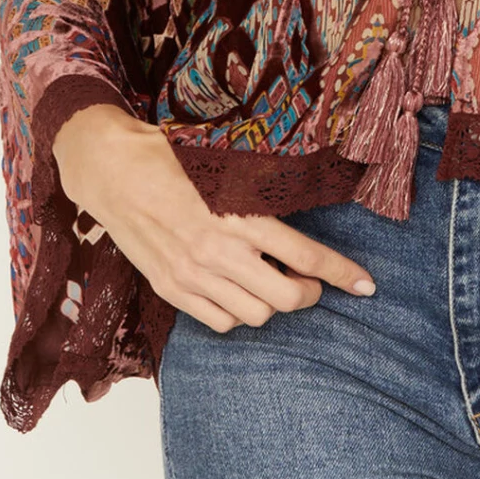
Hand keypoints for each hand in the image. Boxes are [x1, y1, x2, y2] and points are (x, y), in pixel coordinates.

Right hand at [51, 104, 377, 332]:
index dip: (343, 274)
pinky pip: (219, 321)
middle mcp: (218, 250)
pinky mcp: (171, 288)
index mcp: (240, 214)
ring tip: (273, 282)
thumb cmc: (174, 156)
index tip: (366, 285)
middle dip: (309, 293)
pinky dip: (238, 313)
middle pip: (286, 298)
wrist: (113, 171)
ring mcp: (192, 274)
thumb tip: (311, 208)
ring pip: (255, 315)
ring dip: (274, 304)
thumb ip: (266, 191)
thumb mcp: (229, 165)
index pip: (307, 255)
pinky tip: (239, 291)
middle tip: (311, 281)